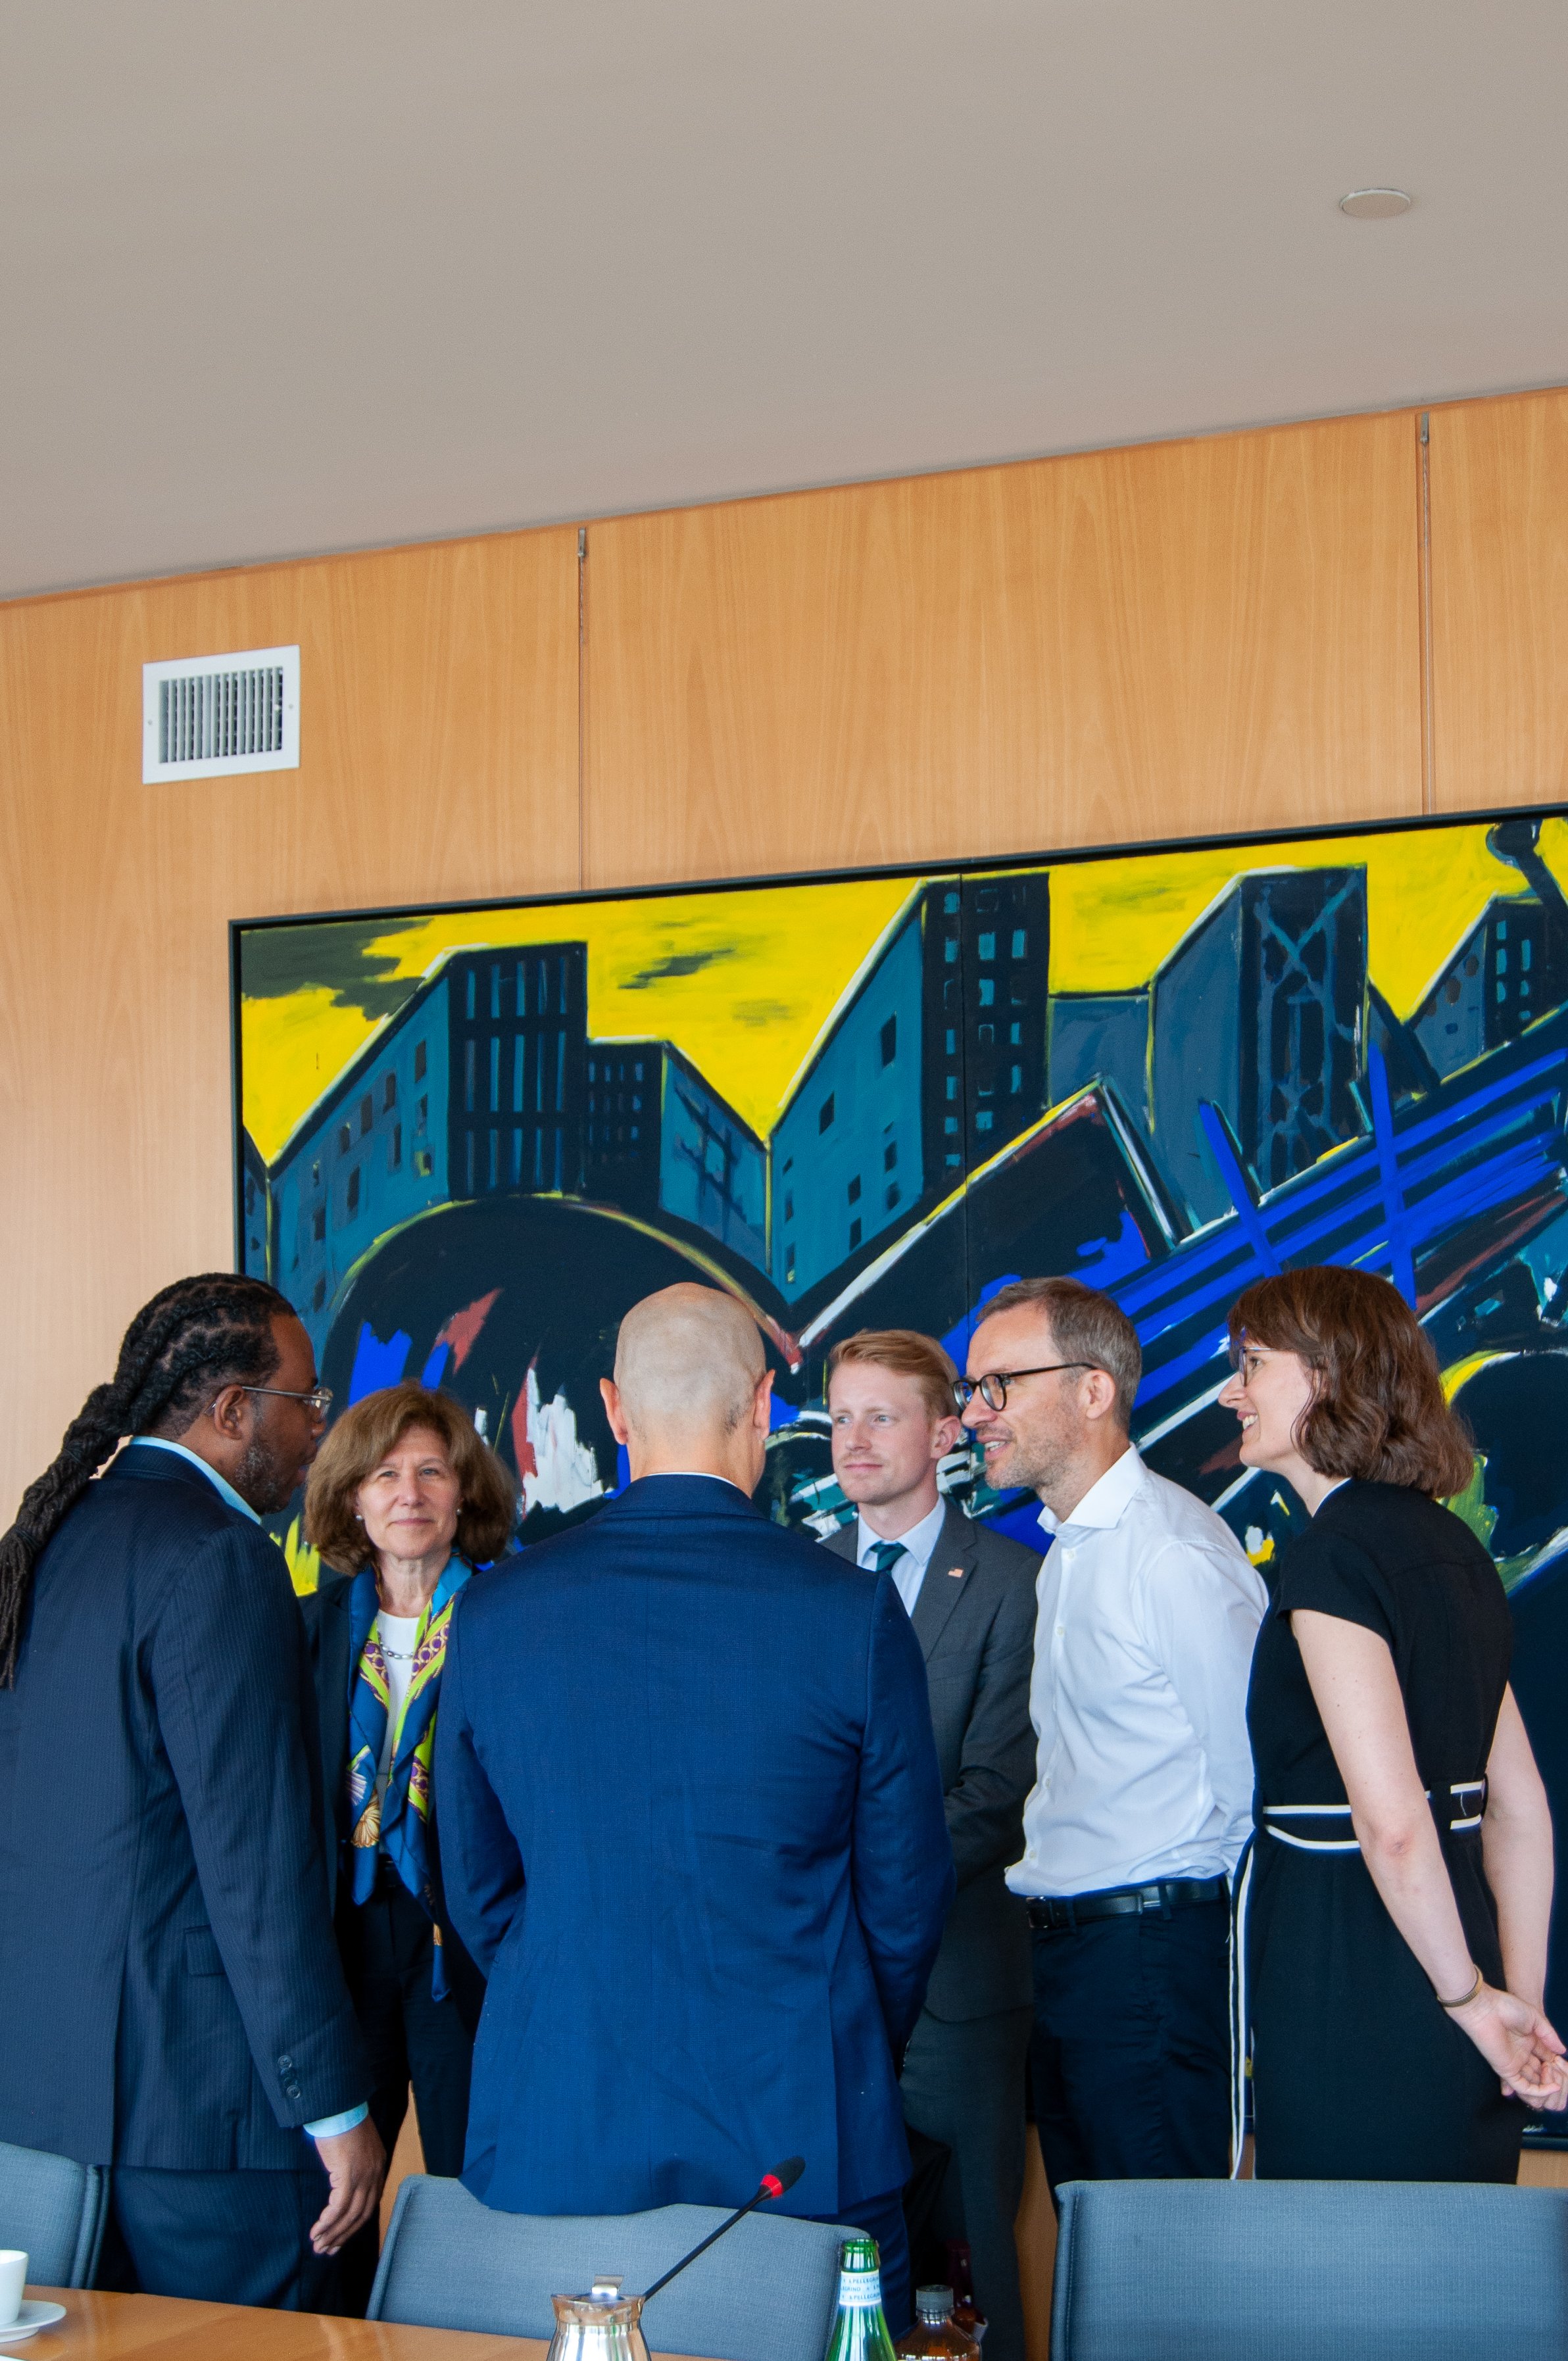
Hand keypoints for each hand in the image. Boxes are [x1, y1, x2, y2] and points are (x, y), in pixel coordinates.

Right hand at [310, 2115, 386, 2253]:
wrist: (338, 2104)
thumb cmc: (341, 2121)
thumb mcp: (353, 2146)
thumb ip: (352, 2165)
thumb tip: (339, 2183)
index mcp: (378, 2167)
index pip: (370, 2204)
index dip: (354, 2225)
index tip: (340, 2238)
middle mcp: (375, 2173)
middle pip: (362, 2215)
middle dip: (343, 2235)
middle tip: (327, 2250)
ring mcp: (363, 2174)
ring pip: (350, 2215)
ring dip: (333, 2233)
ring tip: (318, 2246)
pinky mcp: (349, 2174)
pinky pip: (338, 2207)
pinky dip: (328, 2222)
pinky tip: (317, 2231)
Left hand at [1450, 1983, 1567, 2110]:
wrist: (1485, 2007)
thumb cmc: (1506, 2007)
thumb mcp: (1535, 2019)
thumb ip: (1549, 2036)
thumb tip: (1563, 2051)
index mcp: (1529, 2042)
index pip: (1547, 2059)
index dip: (1558, 2065)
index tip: (1565, 2066)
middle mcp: (1522, 2054)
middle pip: (1541, 2073)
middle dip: (1553, 2076)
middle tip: (1561, 2075)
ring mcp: (1514, 2063)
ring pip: (1534, 2083)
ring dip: (1548, 2084)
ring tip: (1557, 2080)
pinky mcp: (1506, 2070)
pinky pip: (1523, 2087)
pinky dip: (1538, 2091)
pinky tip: (1552, 2087)